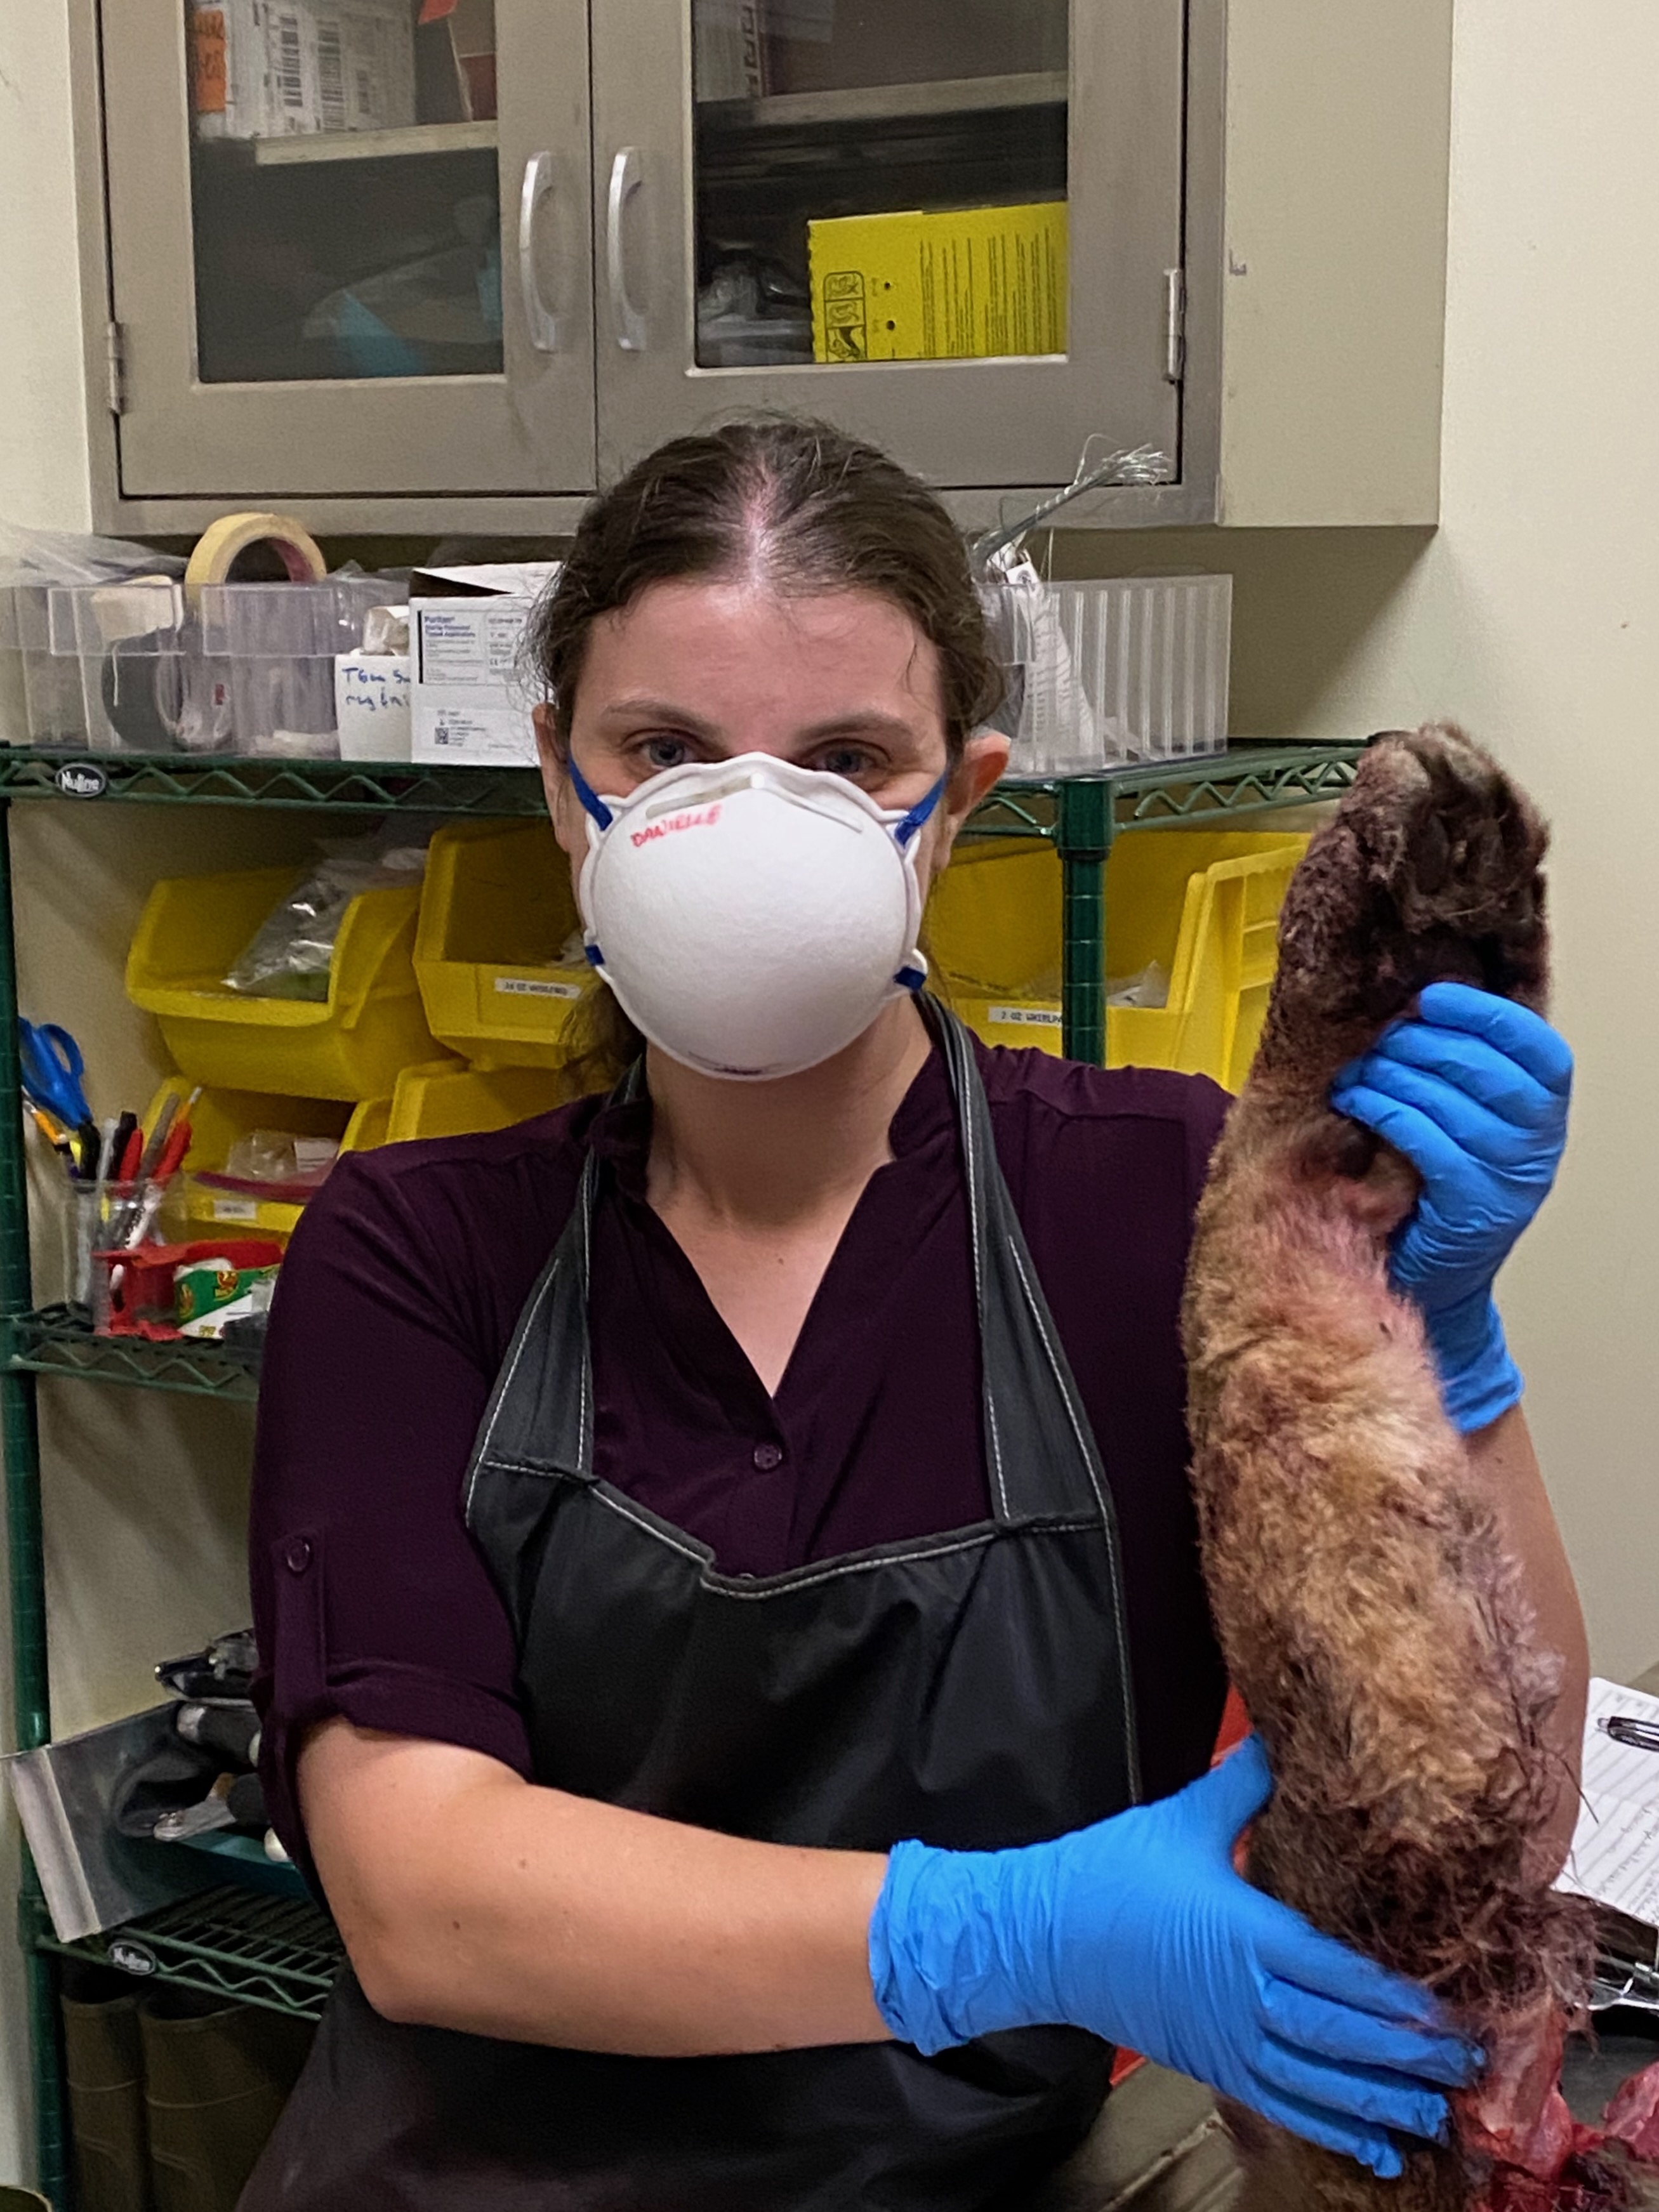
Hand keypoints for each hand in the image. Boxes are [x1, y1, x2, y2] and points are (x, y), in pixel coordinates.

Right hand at [869, 1739, 1478, 2179]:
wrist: (1043, 1935)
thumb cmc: (1111, 1874)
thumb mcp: (1184, 1818)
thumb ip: (1244, 1781)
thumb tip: (1281, 1734)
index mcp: (1246, 1933)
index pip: (1340, 1973)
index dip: (1398, 1996)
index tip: (1451, 2007)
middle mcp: (1246, 1997)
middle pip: (1345, 2036)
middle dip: (1412, 2053)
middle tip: (1470, 2062)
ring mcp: (1230, 2040)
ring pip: (1321, 2082)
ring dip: (1383, 2099)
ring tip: (1438, 2110)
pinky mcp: (1214, 2065)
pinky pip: (1285, 2107)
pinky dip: (1334, 2130)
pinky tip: (1377, 2149)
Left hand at [1328, 983, 1571, 1432]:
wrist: (1436, 1282)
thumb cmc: (1438, 1192)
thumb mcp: (1465, 1128)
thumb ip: (1459, 1077)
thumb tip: (1411, 1009)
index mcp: (1546, 1117)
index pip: (1540, 1050)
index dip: (1488, 1014)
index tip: (1434, 995)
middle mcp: (1538, 1148)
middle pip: (1487, 1069)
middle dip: (1422, 1042)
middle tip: (1379, 1039)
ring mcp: (1510, 1182)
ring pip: (1450, 1103)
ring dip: (1392, 1075)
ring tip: (1356, 1072)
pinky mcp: (1472, 1210)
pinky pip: (1428, 1143)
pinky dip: (1387, 1113)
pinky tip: (1356, 1102)